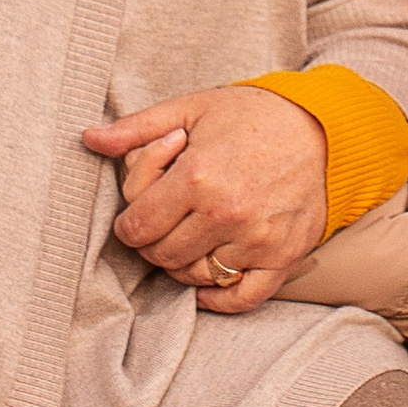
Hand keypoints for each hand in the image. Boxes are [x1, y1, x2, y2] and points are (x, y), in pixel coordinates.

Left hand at [83, 85, 327, 314]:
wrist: (319, 126)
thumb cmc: (248, 115)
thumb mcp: (189, 108)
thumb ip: (136, 128)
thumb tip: (89, 138)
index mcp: (197, 178)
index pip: (137, 228)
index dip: (129, 224)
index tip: (139, 213)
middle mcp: (226, 213)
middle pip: (162, 256)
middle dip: (153, 243)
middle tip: (164, 222)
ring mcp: (257, 239)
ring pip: (196, 277)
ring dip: (182, 264)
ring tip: (188, 236)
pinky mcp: (283, 257)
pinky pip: (242, 297)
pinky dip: (218, 296)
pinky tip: (208, 279)